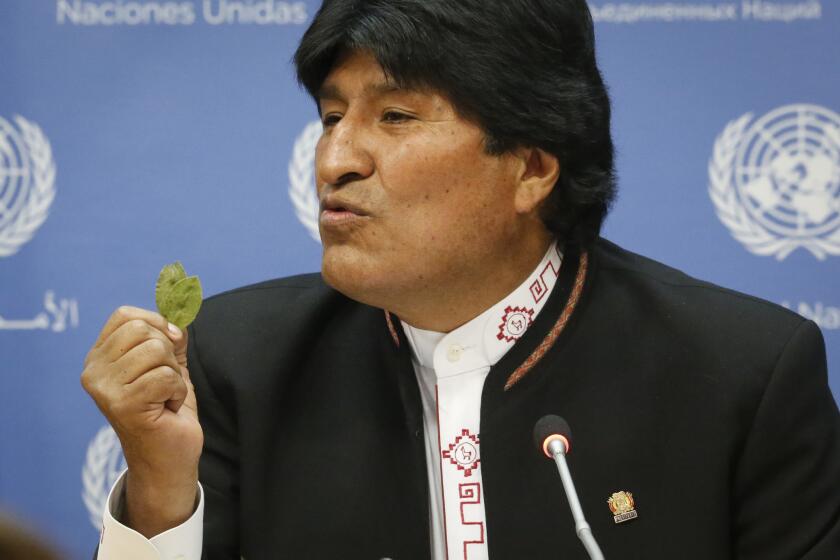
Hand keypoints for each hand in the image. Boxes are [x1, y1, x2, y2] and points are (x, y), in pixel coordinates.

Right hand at [81, 306, 202, 536]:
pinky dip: (177, 392)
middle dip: (168, 354)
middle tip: (164, 382)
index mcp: (99, 358)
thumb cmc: (167, 410)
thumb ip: (170, 336)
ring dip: (174, 376)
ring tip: (164, 397)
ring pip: (156, 351)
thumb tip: (179, 305)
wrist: (170, 458)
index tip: (170, 344)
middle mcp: (93, 372)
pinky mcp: (123, 405)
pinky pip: (166, 377)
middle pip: (143, 331)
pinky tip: (167, 409)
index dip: (156, 323)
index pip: (125, 316)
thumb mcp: (169, 364)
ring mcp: (104, 389)